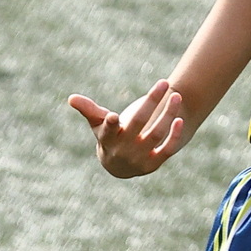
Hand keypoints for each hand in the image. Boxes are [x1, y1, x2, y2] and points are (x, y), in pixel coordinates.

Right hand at [68, 81, 188, 177]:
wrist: (121, 167)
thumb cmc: (109, 138)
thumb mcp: (97, 125)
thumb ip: (88, 110)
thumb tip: (71, 97)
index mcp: (107, 139)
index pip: (108, 131)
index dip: (110, 124)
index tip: (113, 116)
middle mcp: (123, 149)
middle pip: (138, 123)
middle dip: (151, 102)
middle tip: (163, 83)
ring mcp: (140, 158)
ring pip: (156, 133)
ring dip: (168, 114)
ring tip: (176, 95)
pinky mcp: (154, 164)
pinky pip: (167, 149)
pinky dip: (174, 135)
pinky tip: (179, 119)